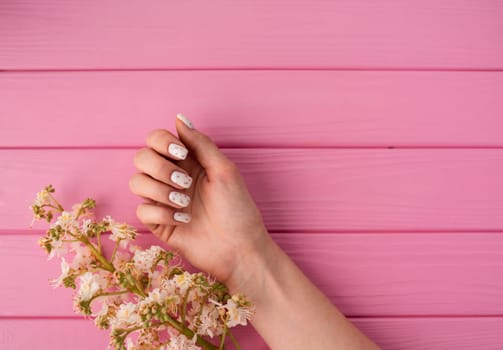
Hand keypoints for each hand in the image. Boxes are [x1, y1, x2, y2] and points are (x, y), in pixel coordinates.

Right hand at [129, 114, 271, 287]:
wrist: (239, 249)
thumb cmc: (238, 209)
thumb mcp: (224, 170)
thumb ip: (200, 143)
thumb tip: (179, 117)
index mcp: (188, 162)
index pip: (156, 139)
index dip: (161, 142)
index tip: (181, 155)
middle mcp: (172, 177)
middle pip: (141, 157)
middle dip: (160, 168)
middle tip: (184, 183)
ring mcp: (163, 200)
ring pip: (136, 182)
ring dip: (159, 191)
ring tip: (184, 203)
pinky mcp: (159, 223)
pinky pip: (141, 210)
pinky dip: (161, 213)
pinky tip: (183, 220)